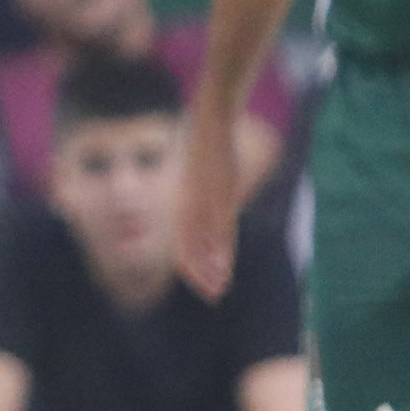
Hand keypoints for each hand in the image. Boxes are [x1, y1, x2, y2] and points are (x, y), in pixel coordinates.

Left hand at [174, 107, 247, 301]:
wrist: (211, 114)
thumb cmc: (208, 142)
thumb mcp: (209, 173)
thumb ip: (210, 194)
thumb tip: (218, 207)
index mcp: (185, 202)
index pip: (186, 243)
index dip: (194, 267)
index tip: (207, 287)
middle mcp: (190, 202)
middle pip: (192, 246)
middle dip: (202, 273)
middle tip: (212, 296)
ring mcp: (202, 195)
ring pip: (204, 237)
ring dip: (211, 263)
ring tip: (218, 286)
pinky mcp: (217, 185)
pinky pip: (218, 217)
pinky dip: (220, 240)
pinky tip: (224, 256)